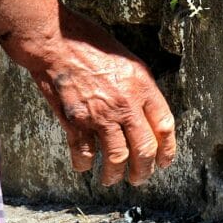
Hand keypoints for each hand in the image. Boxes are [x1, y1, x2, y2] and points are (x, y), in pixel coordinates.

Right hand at [1, 4, 177, 187]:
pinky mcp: (76, 122)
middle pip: (143, 149)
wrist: (55, 43)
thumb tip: (147, 114)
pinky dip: (84, 165)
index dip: (167, 150)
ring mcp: (100, 115)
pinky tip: (84, 167)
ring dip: (115, 175)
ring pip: (116, 158)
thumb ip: (139, 87)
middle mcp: (124, 104)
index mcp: (142, 87)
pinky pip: (84, 154)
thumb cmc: (90, 44)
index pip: (164, 127)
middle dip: (143, 170)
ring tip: (112, 180)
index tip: (164, 161)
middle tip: (139, 178)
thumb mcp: (128, 60)